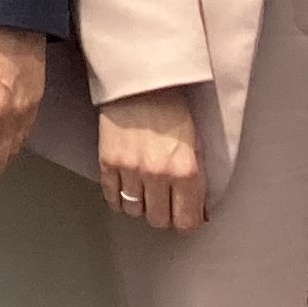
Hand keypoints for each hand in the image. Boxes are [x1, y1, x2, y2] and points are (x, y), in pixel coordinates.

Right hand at [97, 85, 207, 230]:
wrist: (139, 84)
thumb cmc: (170, 109)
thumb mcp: (197, 144)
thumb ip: (198, 180)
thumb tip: (199, 212)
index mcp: (185, 169)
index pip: (186, 219)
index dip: (186, 222)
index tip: (185, 219)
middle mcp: (158, 173)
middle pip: (159, 220)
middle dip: (164, 213)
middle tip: (165, 201)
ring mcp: (130, 169)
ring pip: (134, 210)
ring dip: (141, 204)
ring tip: (145, 188)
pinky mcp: (108, 162)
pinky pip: (112, 197)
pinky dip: (119, 197)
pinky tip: (126, 186)